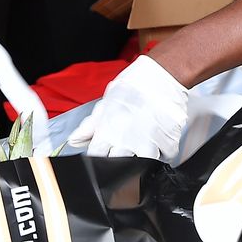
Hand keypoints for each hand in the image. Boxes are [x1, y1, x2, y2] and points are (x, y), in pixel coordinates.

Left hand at [67, 55, 189, 158]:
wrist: (162, 76)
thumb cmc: (134, 86)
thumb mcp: (106, 103)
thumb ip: (89, 126)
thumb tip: (74, 140)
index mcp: (109, 131)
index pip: (96, 156)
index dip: (97, 157)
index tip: (103, 153)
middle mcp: (127, 140)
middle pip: (118, 166)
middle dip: (118, 162)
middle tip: (123, 149)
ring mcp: (148, 142)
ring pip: (142, 165)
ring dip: (141, 159)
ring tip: (142, 146)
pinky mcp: (168, 141)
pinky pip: (165, 157)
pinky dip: (162, 153)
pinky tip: (158, 142)